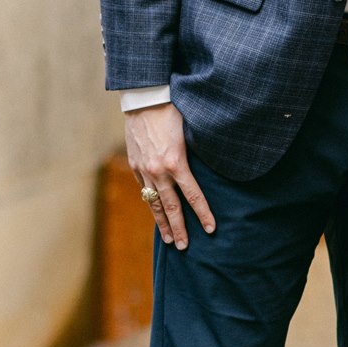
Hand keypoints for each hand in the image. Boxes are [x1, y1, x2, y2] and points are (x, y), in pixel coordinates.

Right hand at [125, 101, 214, 249]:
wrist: (144, 99)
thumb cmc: (173, 111)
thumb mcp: (190, 132)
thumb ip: (197, 155)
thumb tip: (211, 169)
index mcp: (176, 163)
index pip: (193, 196)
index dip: (203, 214)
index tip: (211, 229)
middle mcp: (158, 171)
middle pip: (171, 207)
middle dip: (179, 229)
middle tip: (185, 247)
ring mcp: (144, 170)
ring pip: (154, 203)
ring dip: (162, 223)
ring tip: (169, 239)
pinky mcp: (135, 165)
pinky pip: (144, 190)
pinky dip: (151, 203)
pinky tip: (156, 213)